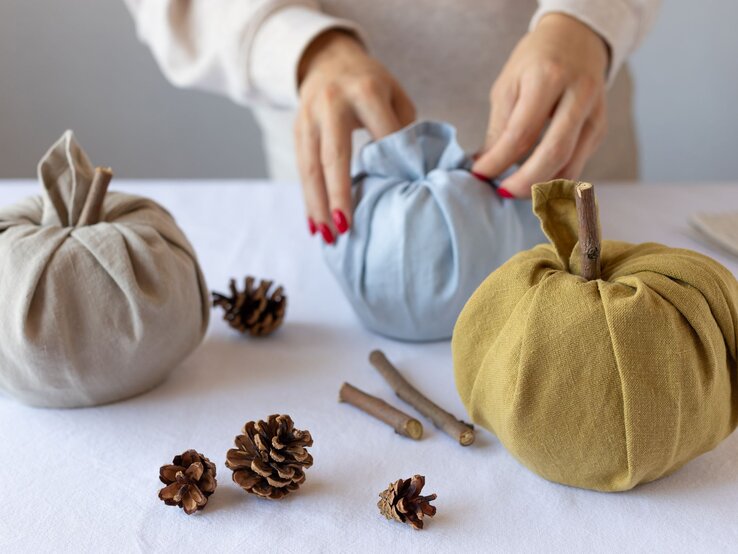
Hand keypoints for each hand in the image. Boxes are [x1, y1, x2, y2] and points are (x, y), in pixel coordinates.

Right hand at [296, 31, 415, 242]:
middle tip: (346, 228)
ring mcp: (309, 116)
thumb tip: (410, 175)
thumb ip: (402, 130)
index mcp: (365, 90)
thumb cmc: (372, 85)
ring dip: (317, 205)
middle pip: (333, 156)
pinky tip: (313, 224)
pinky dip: (308, 199)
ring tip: (326, 236)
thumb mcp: (396, 96)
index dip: (390, 168)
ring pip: (309, 167)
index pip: (380, 136)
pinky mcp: (296, 129)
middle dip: (339, 194)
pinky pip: (300, 168)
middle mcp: (331, 102)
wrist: (329, 59)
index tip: (398, 200)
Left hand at [472, 14, 609, 197]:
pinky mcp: (599, 129)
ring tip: (516, 190)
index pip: (521, 133)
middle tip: (502, 193)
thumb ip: (499, 128)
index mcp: (549, 77)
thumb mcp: (509, 85)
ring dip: (541, 186)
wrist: (577, 38)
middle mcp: (579, 95)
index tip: (479, 174)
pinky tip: (536, 183)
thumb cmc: (535, 62)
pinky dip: (554, 180)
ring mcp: (595, 114)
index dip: (499, 161)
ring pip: (571, 165)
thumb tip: (483, 167)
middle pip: (554, 153)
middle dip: (525, 182)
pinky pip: (578, 164)